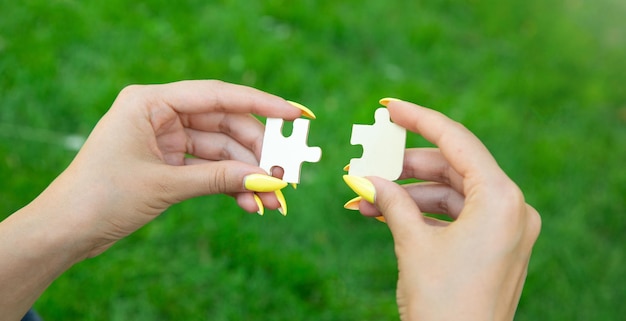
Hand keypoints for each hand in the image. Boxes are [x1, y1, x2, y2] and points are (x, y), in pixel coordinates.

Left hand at [0, 80, 312, 318]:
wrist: (66, 231)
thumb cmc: (102, 197)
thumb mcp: (166, 185)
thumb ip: (219, 178)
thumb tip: (268, 180)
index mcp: (150, 101)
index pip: (217, 95)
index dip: (261, 104)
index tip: (295, 115)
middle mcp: (160, 114)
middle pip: (224, 126)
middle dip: (256, 153)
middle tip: (284, 175)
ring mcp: (165, 138)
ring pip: (220, 151)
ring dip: (246, 175)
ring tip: (273, 200)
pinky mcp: (167, 162)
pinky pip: (208, 169)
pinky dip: (228, 185)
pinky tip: (250, 204)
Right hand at [343, 99, 540, 319]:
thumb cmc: (442, 304)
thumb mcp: (412, 244)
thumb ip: (391, 200)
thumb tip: (365, 177)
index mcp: (501, 198)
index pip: (456, 141)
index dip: (419, 120)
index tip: (388, 108)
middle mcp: (512, 209)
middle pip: (452, 167)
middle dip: (405, 167)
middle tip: (367, 162)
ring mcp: (506, 229)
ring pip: (450, 194)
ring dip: (407, 195)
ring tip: (364, 198)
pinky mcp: (495, 247)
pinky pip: (455, 217)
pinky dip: (421, 215)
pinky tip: (383, 214)